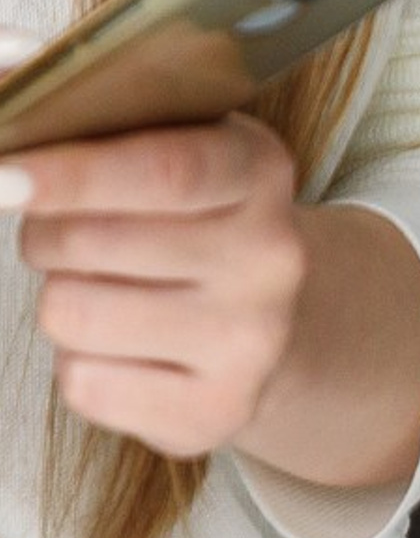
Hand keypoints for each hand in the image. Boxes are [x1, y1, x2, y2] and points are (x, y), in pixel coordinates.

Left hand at [2, 113, 308, 458]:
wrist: (273, 324)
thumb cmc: (197, 227)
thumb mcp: (187, 155)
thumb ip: (115, 136)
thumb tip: (10, 127)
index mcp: (260, 172)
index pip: (166, 172)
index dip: (77, 174)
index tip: (3, 176)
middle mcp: (269, 255)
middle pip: (93, 243)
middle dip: (45, 234)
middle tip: (59, 230)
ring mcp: (249, 338)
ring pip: (73, 315)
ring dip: (61, 300)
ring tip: (103, 289)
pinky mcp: (215, 409)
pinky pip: (84, 385)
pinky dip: (80, 363)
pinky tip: (124, 346)